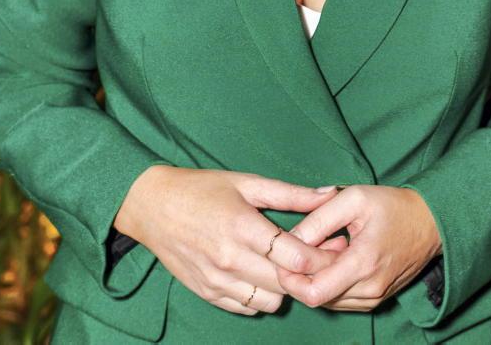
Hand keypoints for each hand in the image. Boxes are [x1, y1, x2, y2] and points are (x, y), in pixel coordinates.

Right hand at [113, 166, 346, 315]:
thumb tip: (329, 193)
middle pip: (287, 284)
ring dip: (285, 287)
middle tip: (323, 258)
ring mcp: (217, 281)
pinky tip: (263, 274)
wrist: (153, 207)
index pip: (295, 257)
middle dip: (311, 273)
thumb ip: (291, 194)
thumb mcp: (247, 182)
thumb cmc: (202, 188)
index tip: (337, 247)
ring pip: (271, 302)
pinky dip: (262, 296)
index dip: (323, 255)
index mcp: (243, 227)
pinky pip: (248, 308)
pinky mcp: (208, 294)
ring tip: (288, 266)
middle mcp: (230, 259)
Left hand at [274, 184, 440, 311]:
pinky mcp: (375, 300)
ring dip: (317, 277)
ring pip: (328, 300)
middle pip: (317, 296)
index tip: (283, 253)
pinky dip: (331, 281)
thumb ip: (318, 219)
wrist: (430, 222)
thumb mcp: (352, 199)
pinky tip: (338, 255)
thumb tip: (291, 239)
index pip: (313, 291)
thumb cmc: (392, 206)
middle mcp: (369, 290)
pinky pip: (341, 299)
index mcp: (363, 264)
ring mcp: (374, 299)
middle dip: (302, 272)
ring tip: (328, 243)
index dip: (290, 276)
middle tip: (308, 241)